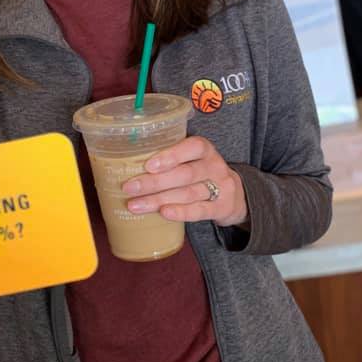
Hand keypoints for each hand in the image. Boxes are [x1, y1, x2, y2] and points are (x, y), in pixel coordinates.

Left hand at [122, 136, 247, 226]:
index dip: (171, 156)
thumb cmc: (201, 172)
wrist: (234, 195)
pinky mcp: (220, 208)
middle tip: (129, 188)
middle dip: (154, 182)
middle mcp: (214, 166)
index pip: (192, 147)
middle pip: (184, 174)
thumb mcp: (192, 159)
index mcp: (205, 149)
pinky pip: (199, 211)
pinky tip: (163, 213)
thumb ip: (169, 159)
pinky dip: (180, 212)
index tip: (148, 165)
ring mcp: (220, 188)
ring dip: (159, 200)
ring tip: (136, 205)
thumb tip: (127, 164)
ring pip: (187, 194)